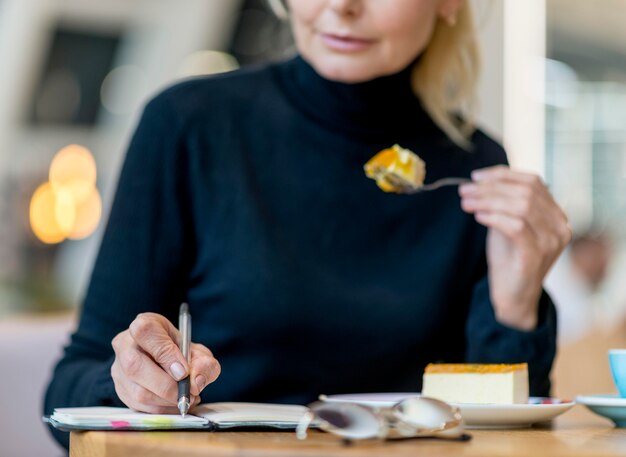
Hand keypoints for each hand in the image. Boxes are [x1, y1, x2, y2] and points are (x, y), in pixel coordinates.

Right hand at [111, 312, 220, 413]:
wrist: (165, 360)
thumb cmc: (180, 352)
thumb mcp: (198, 351)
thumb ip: (203, 363)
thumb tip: (196, 383)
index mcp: (144, 325)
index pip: (145, 332)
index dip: (166, 354)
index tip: (184, 371)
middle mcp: (125, 345)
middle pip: (135, 366)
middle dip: (167, 386)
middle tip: (189, 392)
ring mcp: (118, 369)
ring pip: (138, 391)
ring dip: (167, 401)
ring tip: (186, 398)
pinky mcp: (120, 390)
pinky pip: (139, 406)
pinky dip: (162, 409)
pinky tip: (175, 403)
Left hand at [459, 166, 570, 329]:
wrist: (513, 297)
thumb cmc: (509, 259)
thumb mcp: (507, 224)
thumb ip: (504, 203)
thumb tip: (483, 179)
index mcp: (556, 215)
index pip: (534, 182)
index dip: (503, 175)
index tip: (476, 176)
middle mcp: (560, 226)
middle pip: (526, 192)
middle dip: (491, 187)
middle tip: (464, 190)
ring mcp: (551, 241)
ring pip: (521, 206)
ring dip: (488, 200)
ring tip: (466, 202)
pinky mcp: (536, 255)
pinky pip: (515, 227)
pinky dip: (494, 217)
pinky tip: (477, 216)